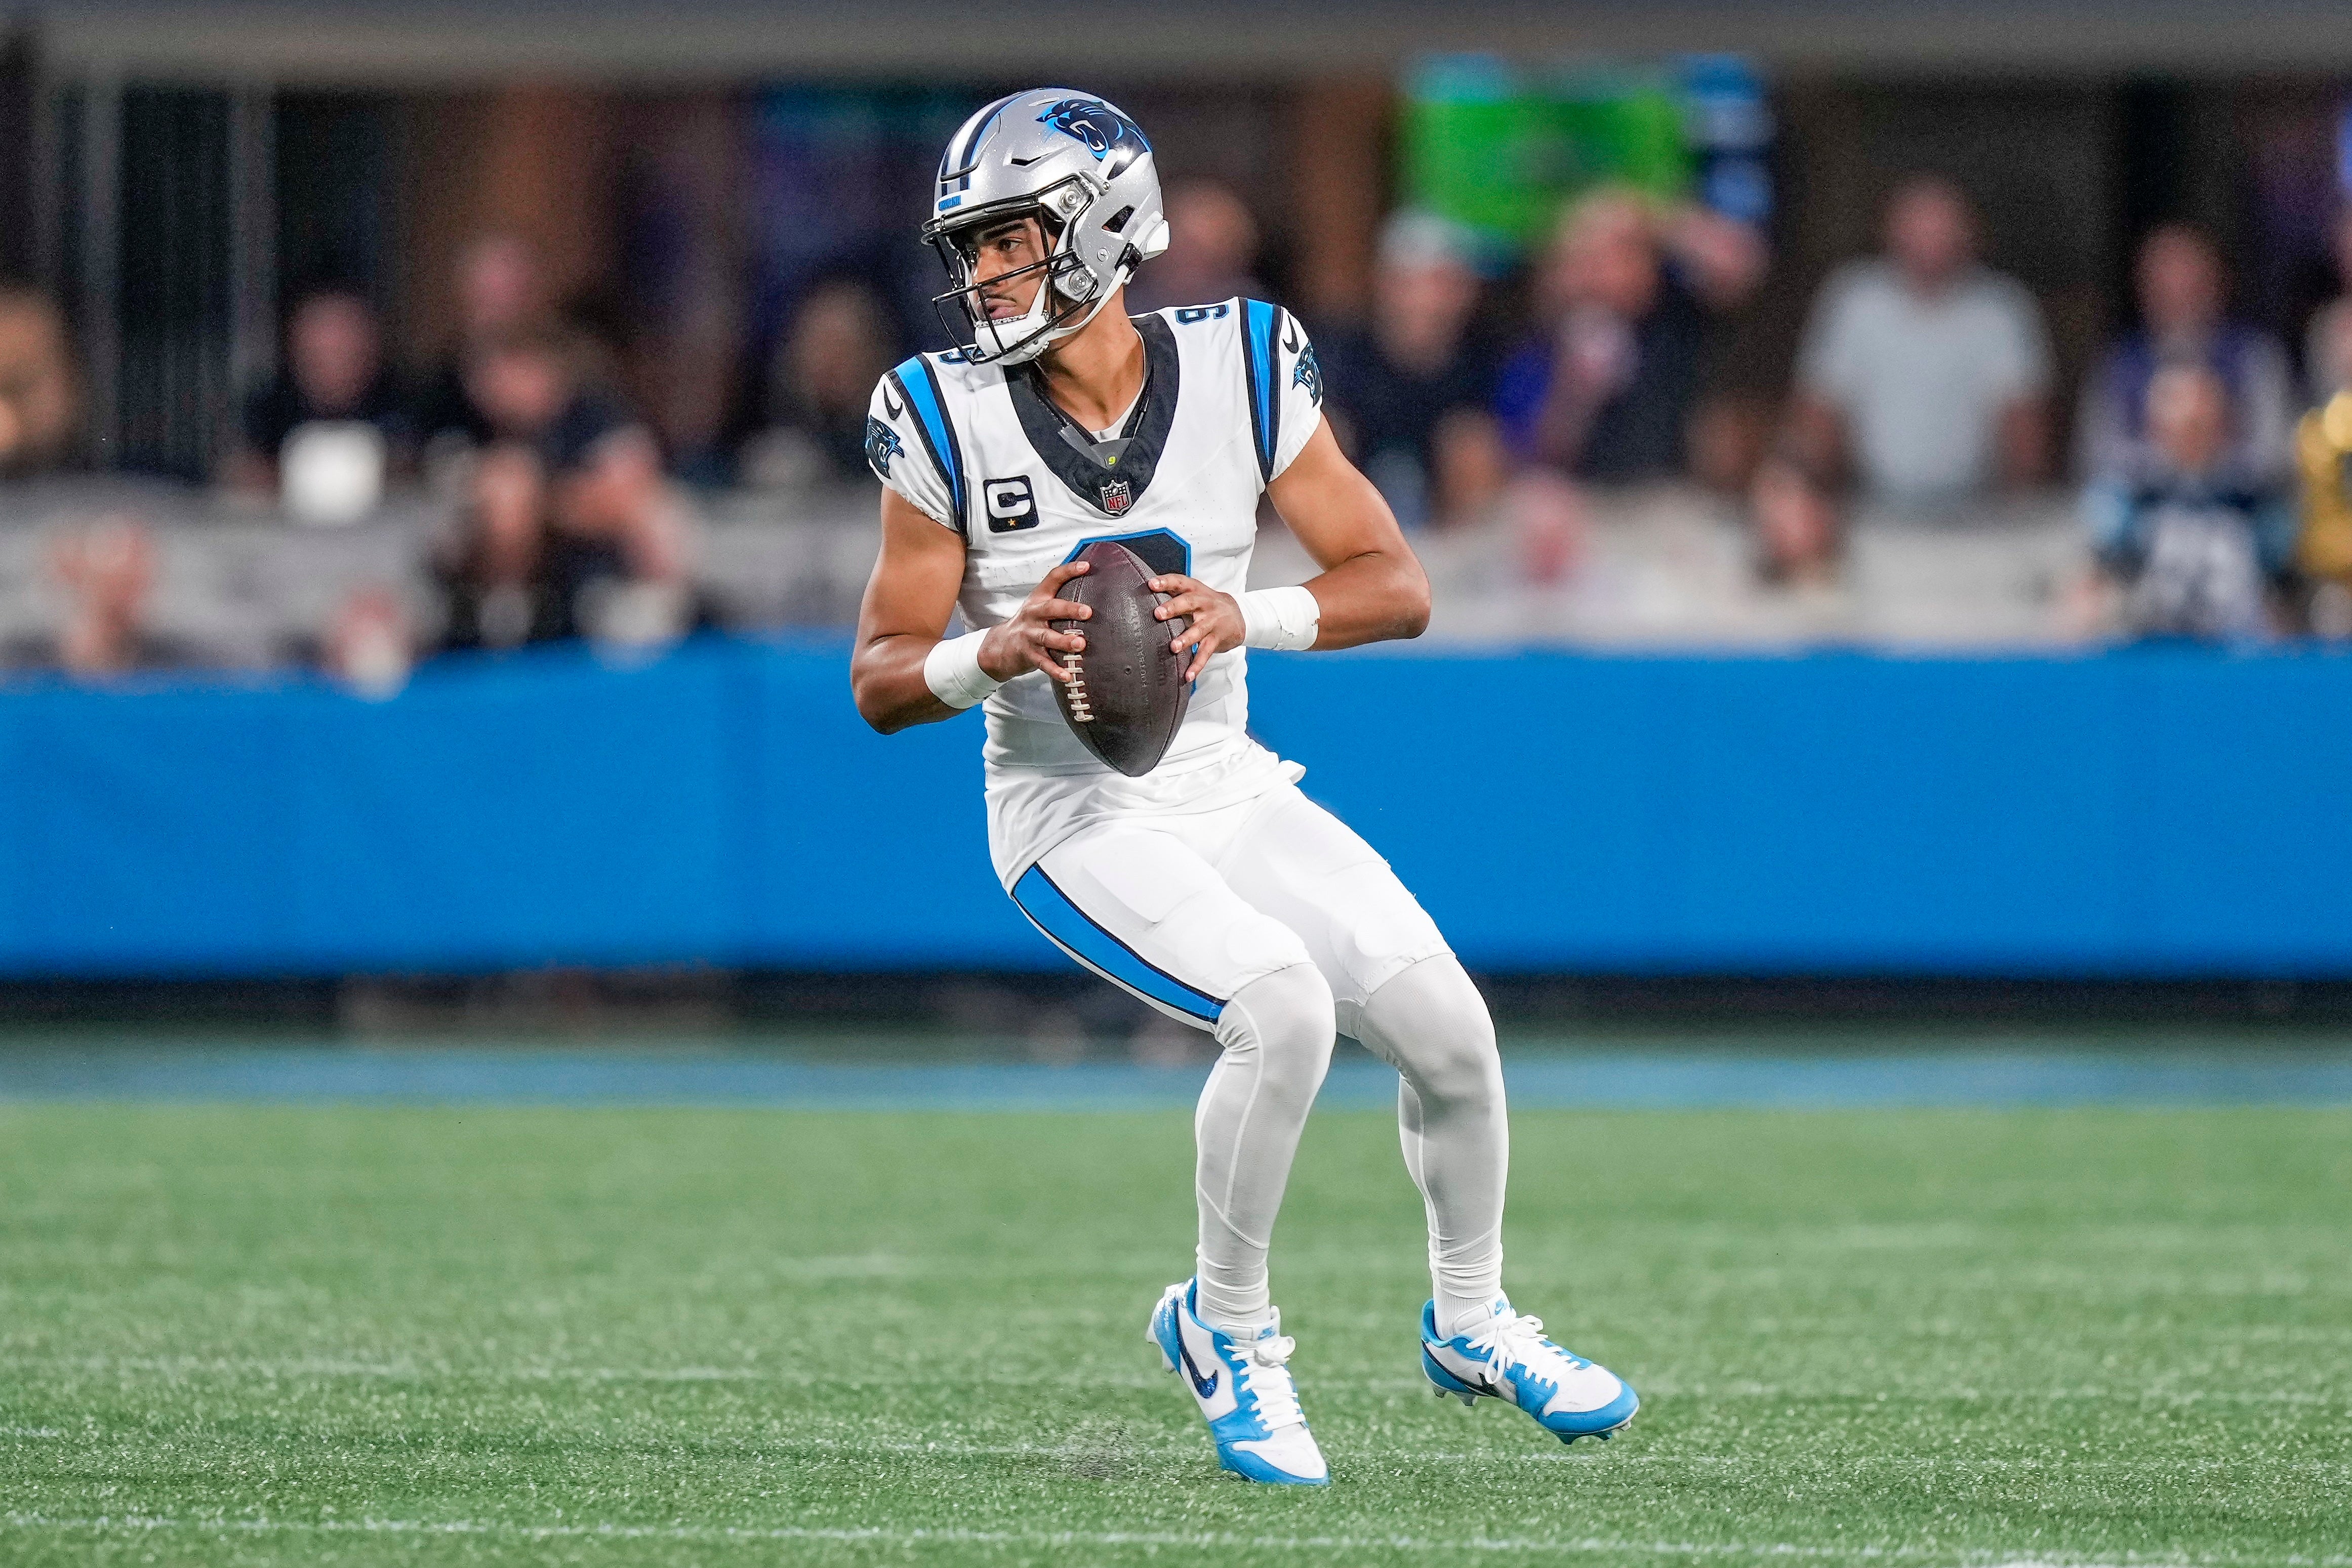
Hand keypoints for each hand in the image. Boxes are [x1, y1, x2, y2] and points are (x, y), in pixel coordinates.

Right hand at [979, 558, 1091, 682]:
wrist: (1000, 646)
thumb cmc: (1029, 624)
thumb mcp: (1039, 607)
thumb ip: (1060, 598)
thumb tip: (1090, 586)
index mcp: (1038, 599)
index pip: (1053, 579)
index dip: (1069, 571)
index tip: (1086, 566)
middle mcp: (1033, 614)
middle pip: (1051, 608)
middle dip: (1070, 609)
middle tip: (1088, 612)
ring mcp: (1030, 635)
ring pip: (1048, 637)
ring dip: (1064, 641)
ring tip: (1080, 645)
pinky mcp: (1028, 655)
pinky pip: (1043, 663)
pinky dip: (1055, 670)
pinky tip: (1067, 675)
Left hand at [1148, 574, 1244, 681]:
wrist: (1238, 615)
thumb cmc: (1207, 604)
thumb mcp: (1194, 593)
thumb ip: (1174, 593)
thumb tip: (1143, 594)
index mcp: (1196, 590)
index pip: (1180, 582)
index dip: (1166, 582)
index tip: (1151, 584)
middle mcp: (1204, 604)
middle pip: (1189, 603)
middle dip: (1173, 608)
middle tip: (1158, 614)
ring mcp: (1211, 622)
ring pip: (1198, 630)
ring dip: (1185, 639)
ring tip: (1173, 647)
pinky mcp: (1216, 639)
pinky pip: (1205, 653)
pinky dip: (1197, 665)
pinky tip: (1187, 676)